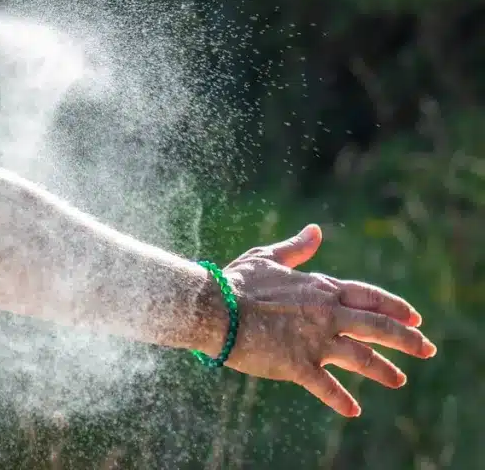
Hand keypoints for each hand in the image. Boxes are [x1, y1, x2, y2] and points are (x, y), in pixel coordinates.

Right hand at [218, 224, 436, 416]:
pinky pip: (326, 386)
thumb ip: (296, 248)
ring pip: (361, 358)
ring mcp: (315, 341)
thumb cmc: (236, 282)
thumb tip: (316, 231)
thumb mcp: (268, 258)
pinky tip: (353, 411)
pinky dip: (341, 400)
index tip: (415, 317)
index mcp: (321, 288)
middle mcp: (327, 314)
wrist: (214, 308)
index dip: (395, 307)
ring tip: (399, 380)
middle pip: (377, 327)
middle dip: (407, 339)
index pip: (369, 297)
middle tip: (428, 349)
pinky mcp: (297, 365)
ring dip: (384, 370)